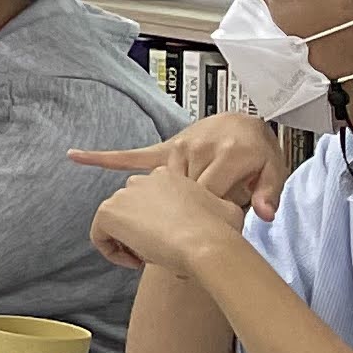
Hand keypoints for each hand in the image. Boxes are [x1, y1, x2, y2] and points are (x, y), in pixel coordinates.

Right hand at [73, 112, 289, 219]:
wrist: (245, 122)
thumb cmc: (261, 152)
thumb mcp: (277, 170)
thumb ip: (270, 193)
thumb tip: (264, 215)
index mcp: (228, 155)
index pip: (211, 196)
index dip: (213, 218)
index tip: (214, 230)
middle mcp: (198, 148)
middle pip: (187, 195)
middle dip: (192, 214)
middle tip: (200, 225)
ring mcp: (178, 147)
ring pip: (167, 187)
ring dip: (169, 206)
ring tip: (178, 218)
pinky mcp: (165, 149)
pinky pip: (132, 155)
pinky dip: (103, 158)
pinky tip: (75, 156)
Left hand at [91, 162, 243, 274]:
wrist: (207, 245)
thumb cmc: (222, 232)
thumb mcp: (227, 209)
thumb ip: (215, 205)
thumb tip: (220, 210)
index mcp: (168, 175)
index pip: (151, 200)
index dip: (159, 222)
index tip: (172, 239)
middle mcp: (142, 179)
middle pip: (132, 210)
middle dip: (142, 231)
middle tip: (160, 250)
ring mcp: (122, 195)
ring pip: (118, 223)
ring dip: (130, 242)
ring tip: (152, 257)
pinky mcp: (108, 212)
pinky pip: (100, 236)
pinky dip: (113, 252)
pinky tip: (135, 263)